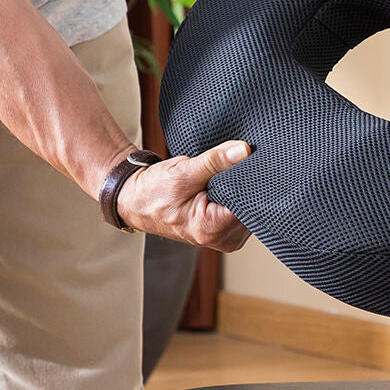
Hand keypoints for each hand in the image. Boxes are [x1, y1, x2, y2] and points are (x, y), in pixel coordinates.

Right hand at [115, 140, 252, 251]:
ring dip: (240, 188)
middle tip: (229, 167)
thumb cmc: (153, 191)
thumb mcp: (183, 172)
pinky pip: (242, 208)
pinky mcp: (226, 229)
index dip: (250, 180)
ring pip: (249, 205)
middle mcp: (224, 239)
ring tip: (219, 179)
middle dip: (245, 184)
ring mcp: (227, 236)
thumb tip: (244, 150)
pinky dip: (235, 194)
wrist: (137, 201)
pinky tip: (222, 185)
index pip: (250, 202)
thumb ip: (215, 161)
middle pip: (252, 204)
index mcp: (212, 229)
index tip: (245, 162)